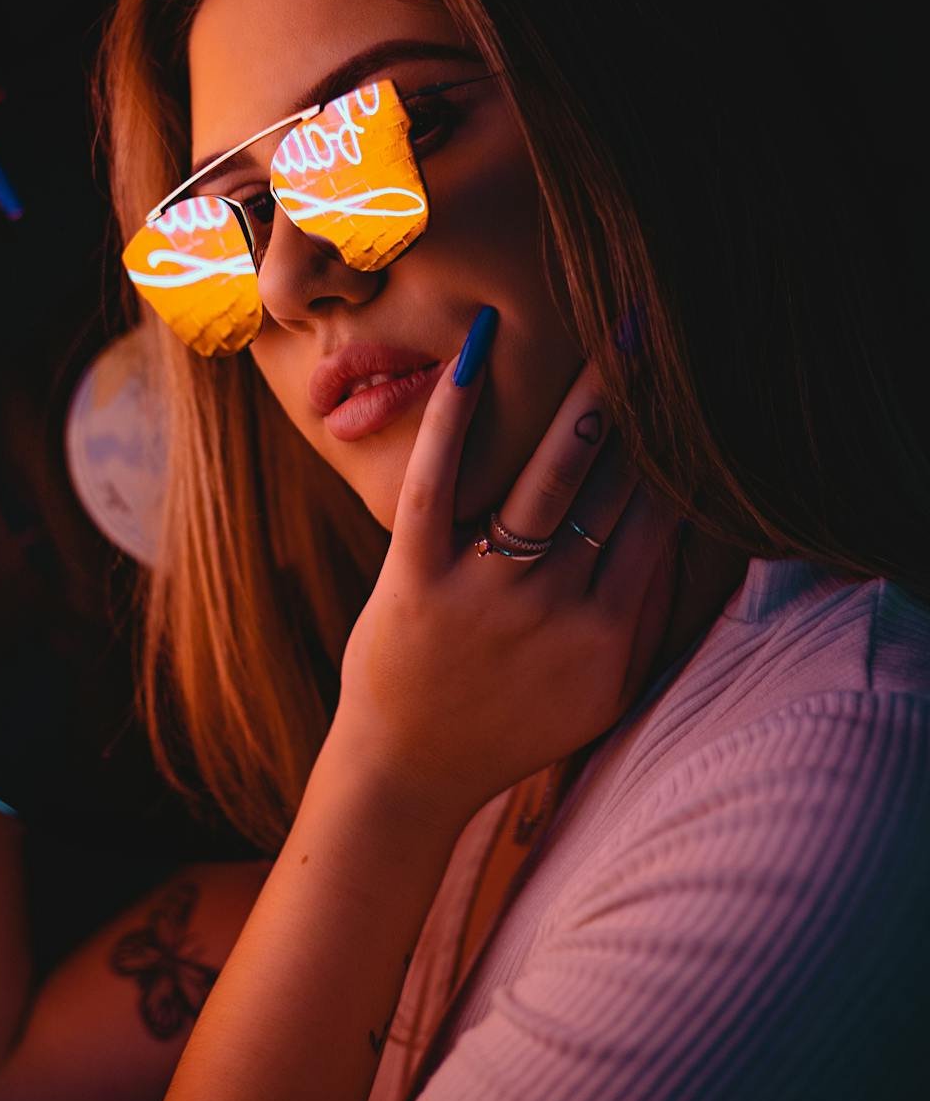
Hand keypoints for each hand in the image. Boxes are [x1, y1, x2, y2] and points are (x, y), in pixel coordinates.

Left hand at [333, 307, 682, 831]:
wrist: (409, 772)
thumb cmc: (509, 725)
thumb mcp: (603, 691)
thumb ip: (646, 618)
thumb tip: (683, 529)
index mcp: (608, 631)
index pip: (658, 516)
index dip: (676, 444)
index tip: (691, 384)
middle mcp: (554, 606)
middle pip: (612, 482)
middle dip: (642, 402)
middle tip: (661, 330)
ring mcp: (483, 591)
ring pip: (545, 475)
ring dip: (584, 397)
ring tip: (607, 328)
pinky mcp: (413, 578)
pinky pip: (438, 484)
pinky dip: (455, 415)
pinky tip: (473, 350)